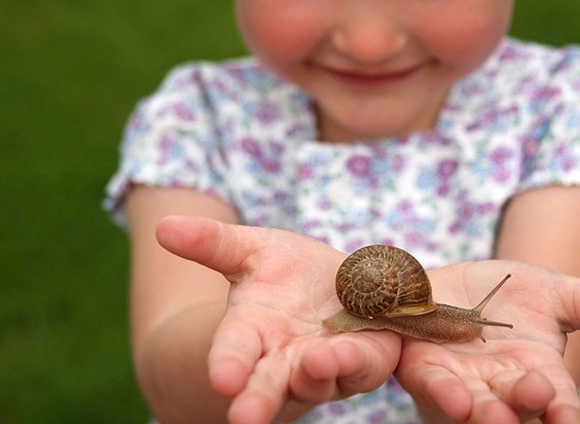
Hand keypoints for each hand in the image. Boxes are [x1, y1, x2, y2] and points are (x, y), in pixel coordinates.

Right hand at [155, 216, 401, 423]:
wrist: (334, 288)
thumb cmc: (285, 272)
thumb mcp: (250, 249)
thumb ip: (211, 242)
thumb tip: (163, 227)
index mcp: (250, 333)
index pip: (233, 352)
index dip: (227, 364)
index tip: (221, 379)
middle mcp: (284, 358)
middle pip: (269, 383)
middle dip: (258, 399)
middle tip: (245, 417)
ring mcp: (325, 363)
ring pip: (318, 379)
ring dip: (317, 375)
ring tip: (314, 364)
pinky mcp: (364, 359)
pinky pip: (361, 366)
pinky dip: (356, 361)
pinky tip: (350, 353)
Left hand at [394, 261, 579, 423]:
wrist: (460, 284)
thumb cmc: (511, 296)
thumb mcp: (559, 294)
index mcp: (538, 374)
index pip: (557, 403)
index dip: (562, 412)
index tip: (567, 417)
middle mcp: (500, 386)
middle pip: (513, 406)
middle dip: (520, 407)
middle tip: (531, 400)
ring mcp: (462, 382)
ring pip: (471, 405)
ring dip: (478, 411)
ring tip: (482, 412)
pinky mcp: (425, 368)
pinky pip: (431, 384)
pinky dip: (440, 391)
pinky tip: (450, 395)